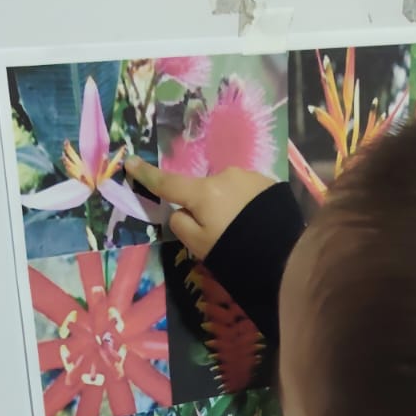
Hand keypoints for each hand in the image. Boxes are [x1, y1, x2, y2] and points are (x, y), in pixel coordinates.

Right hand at [124, 157, 274, 258]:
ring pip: (226, 189)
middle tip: (220, 231)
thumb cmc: (236, 251)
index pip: (168, 183)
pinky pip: (246, 191)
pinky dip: (245, 204)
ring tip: (243, 229)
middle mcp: (225, 176)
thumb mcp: (199, 245)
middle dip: (206, 205)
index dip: (147, 175)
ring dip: (228, 204)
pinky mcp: (267, 182)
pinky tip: (257, 222)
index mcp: (204, 192)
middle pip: (203, 189)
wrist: (285, 254)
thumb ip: (180, 224)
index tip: (131, 162)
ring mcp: (249, 176)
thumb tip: (179, 210)